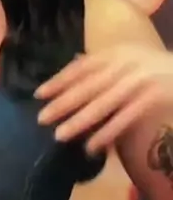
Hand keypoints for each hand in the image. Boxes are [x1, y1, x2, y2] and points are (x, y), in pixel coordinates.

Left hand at [35, 43, 172, 153]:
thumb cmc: (161, 67)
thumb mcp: (133, 57)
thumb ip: (107, 61)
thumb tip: (76, 61)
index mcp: (118, 52)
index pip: (82, 66)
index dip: (59, 80)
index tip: (39, 94)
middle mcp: (126, 63)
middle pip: (88, 85)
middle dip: (63, 102)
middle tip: (42, 118)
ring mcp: (140, 80)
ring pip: (103, 103)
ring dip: (80, 121)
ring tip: (60, 135)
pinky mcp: (154, 97)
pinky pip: (125, 118)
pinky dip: (107, 133)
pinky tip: (92, 146)